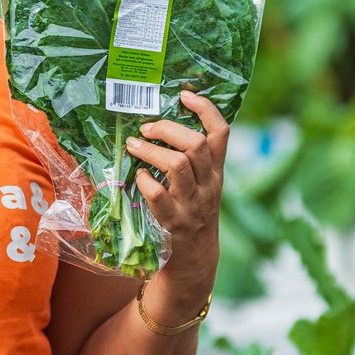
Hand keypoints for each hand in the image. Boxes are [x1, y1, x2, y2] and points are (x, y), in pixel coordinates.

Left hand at [124, 90, 227, 288]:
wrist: (196, 259)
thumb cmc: (191, 212)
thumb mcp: (201, 184)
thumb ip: (190, 159)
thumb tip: (159, 124)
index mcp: (216, 171)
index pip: (220, 133)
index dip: (205, 109)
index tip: (184, 95)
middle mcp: (209, 185)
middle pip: (196, 145)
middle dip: (168, 129)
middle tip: (147, 127)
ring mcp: (193, 204)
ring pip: (178, 165)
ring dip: (151, 151)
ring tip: (134, 146)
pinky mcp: (174, 222)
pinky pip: (158, 195)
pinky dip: (144, 181)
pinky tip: (138, 177)